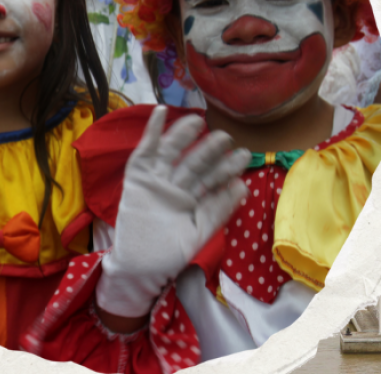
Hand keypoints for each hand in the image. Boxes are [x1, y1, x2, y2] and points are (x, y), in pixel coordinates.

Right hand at [98, 106, 249, 319]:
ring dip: (184, 135)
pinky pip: (144, 151)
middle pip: (195, 162)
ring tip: (198, 121)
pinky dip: (151, 132)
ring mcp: (156, 179)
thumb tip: (243, 187)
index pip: (212, 178)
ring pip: (172, 152)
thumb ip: (219, 210)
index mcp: (193, 198)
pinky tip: (160, 111)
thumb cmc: (170, 254)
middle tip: (226, 137)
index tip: (244, 155)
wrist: (139, 268)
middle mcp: (176, 184)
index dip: (227, 167)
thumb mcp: (200, 232)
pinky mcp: (137, 176)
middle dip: (210, 149)